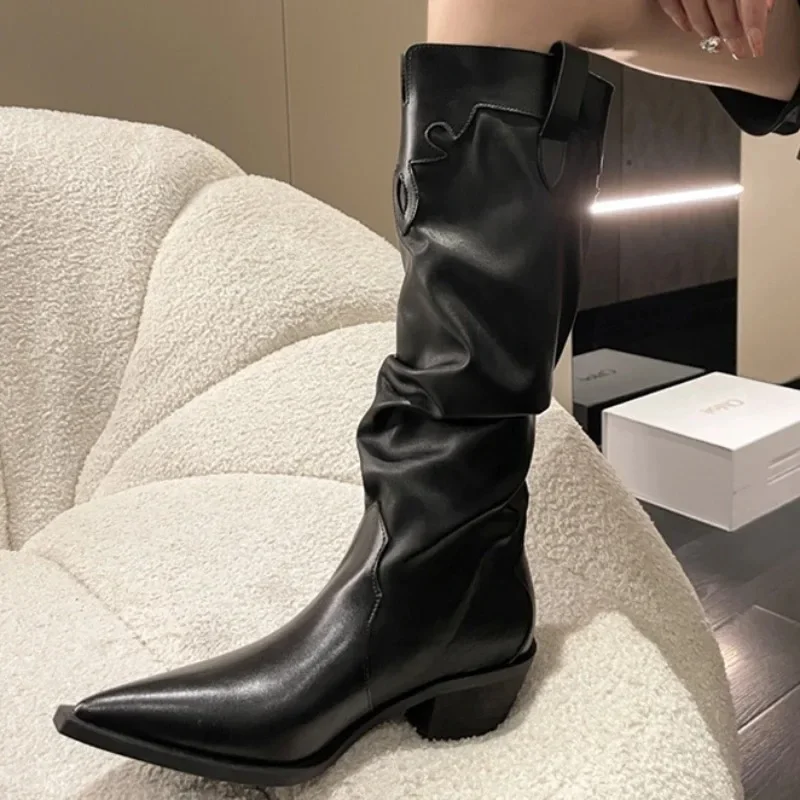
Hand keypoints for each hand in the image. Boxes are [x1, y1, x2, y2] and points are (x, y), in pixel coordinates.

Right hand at [657, 0, 773, 57]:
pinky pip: (669, 2)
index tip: (756, 45)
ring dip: (707, 28)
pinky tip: (687, 28)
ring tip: (715, 42)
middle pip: (722, 4)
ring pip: (695, 7)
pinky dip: (677, 17)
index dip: (754, 23)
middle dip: (731, 32)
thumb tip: (766, 8)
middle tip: (738, 51)